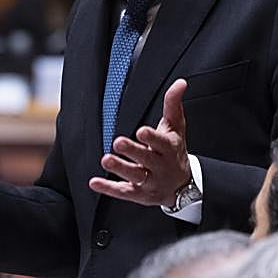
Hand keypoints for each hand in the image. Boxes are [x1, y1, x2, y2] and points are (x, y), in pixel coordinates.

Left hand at [89, 79, 190, 207]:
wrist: (183, 186)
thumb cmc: (175, 151)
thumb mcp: (177, 128)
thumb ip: (173, 105)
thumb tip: (180, 83)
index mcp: (169, 149)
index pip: (161, 143)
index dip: (152, 138)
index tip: (141, 131)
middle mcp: (160, 166)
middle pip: (146, 159)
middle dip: (133, 151)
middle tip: (118, 142)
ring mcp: (150, 182)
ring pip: (135, 176)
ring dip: (120, 168)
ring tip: (105, 160)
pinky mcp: (139, 194)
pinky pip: (123, 192)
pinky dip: (108, 188)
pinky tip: (94, 182)